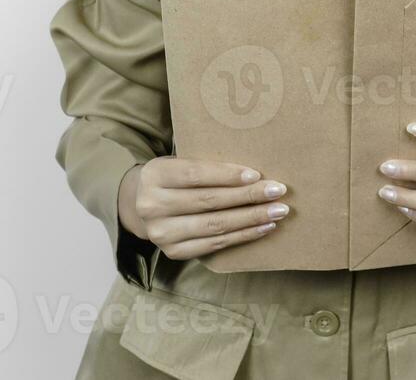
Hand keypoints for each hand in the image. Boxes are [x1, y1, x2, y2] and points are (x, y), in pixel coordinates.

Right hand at [118, 158, 289, 260]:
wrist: (137, 205)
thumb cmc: (170, 179)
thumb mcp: (177, 164)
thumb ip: (205, 167)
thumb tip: (253, 173)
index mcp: (154, 176)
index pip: (195, 175)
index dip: (227, 175)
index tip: (256, 174)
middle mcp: (152, 206)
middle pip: (209, 201)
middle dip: (248, 196)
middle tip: (278, 191)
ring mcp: (162, 233)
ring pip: (215, 225)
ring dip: (251, 218)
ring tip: (278, 211)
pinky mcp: (173, 252)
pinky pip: (215, 244)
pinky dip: (243, 236)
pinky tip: (263, 227)